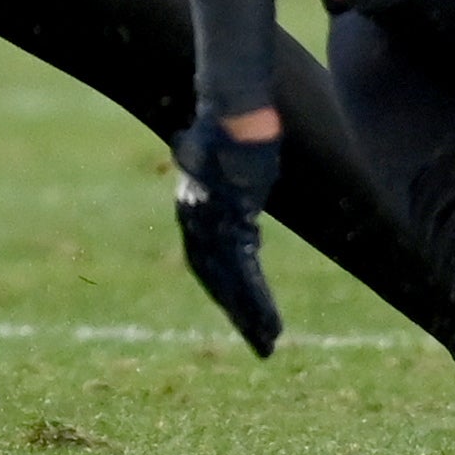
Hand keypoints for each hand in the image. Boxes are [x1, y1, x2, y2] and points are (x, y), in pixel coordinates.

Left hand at [171, 122, 282, 355]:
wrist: (232, 107)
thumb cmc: (225, 122)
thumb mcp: (210, 149)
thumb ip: (203, 162)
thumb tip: (186, 146)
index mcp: (194, 208)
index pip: (205, 261)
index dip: (222, 290)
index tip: (240, 315)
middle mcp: (197, 220)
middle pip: (215, 279)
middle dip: (236, 313)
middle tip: (259, 346)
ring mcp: (213, 223)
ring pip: (231, 283)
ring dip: (249, 316)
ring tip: (268, 343)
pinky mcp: (233, 220)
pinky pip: (243, 272)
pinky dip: (255, 300)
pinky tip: (268, 321)